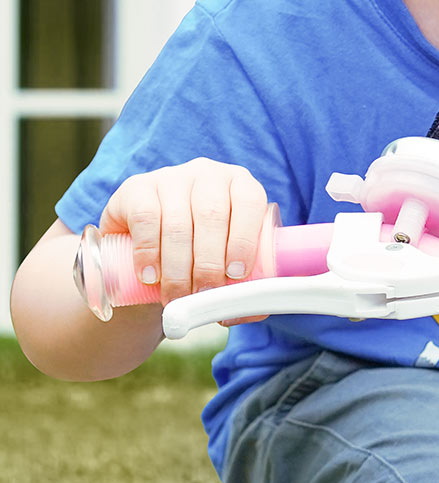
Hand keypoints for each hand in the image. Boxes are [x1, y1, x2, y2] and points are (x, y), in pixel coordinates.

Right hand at [99, 159, 268, 317]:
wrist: (145, 254)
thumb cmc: (197, 258)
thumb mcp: (225, 262)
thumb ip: (245, 283)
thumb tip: (256, 309)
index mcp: (240, 183)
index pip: (249, 202)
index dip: (245, 239)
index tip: (236, 275)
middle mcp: (208, 173)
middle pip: (212, 216)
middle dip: (209, 263)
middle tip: (203, 295)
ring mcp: (171, 177)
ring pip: (178, 222)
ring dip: (178, 267)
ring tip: (176, 296)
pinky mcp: (137, 188)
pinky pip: (145, 217)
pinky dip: (148, 252)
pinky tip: (151, 276)